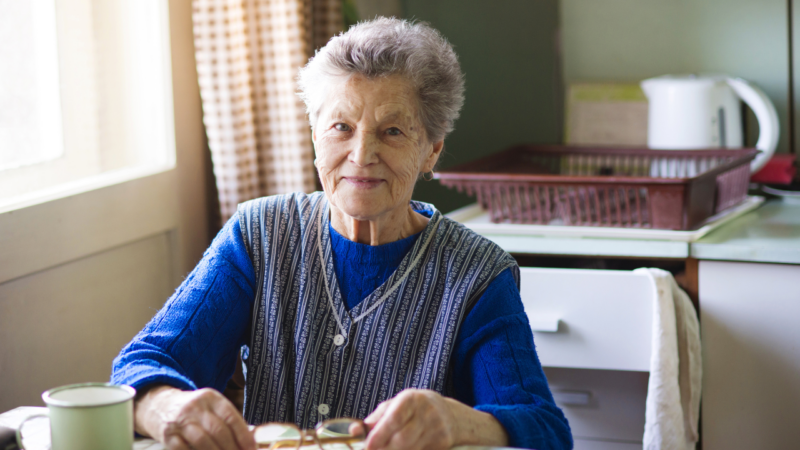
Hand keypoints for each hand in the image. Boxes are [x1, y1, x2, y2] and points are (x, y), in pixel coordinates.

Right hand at [134, 384, 255, 449]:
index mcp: (211, 398)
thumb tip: (250, 442)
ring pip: (203, 441)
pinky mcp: (168, 435)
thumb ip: (228, 422)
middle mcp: (195, 406)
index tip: (251, 449)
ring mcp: (180, 420)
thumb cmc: (193, 411)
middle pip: (218, 430)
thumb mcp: (211, 408)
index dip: (243, 435)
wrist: (159, 405)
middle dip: (231, 448)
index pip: (231, 417)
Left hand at [358, 389, 507, 449]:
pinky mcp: (443, 443)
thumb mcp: (396, 405)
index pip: (394, 418)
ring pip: (411, 449)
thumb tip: (354, 430)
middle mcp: (427, 412)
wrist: (451, 415)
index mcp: (411, 399)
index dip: (380, 434)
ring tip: (386, 449)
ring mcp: (437, 429)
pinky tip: (403, 449)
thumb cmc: (415, 409)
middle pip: (402, 439)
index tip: (367, 446)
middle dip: (385, 449)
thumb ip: (376, 418)